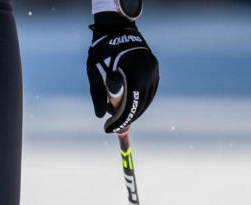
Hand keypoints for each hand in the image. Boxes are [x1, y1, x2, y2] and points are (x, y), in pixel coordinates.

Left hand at [86, 12, 158, 133]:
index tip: (109, 129)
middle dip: (127, 118)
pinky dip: (141, 100)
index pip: (130, 105)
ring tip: (121, 119)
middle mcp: (148, 72)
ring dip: (135, 111)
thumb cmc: (103, 53)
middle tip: (113, 127)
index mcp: (135, 74)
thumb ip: (99, 96)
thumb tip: (101, 116)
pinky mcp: (154, 68)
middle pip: (140, 104)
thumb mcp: (96, 75)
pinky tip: (131, 108)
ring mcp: (154, 70)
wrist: (117, 30)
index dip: (120, 120)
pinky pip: (150, 90)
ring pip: (147, 99)